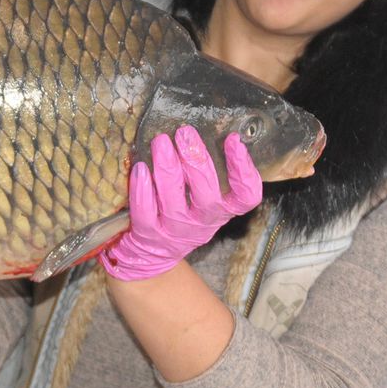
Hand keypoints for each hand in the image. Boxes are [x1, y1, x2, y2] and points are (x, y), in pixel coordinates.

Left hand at [102, 125, 262, 280]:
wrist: (151, 254)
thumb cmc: (178, 214)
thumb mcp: (199, 200)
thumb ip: (204, 174)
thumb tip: (202, 132)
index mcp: (221, 212)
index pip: (246, 197)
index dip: (244, 170)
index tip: (234, 141)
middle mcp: (203, 224)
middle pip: (207, 194)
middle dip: (196, 160)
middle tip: (185, 133)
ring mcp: (176, 231)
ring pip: (175, 200)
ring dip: (168, 168)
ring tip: (161, 141)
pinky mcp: (150, 235)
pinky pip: (146, 211)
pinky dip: (142, 189)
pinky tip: (140, 168)